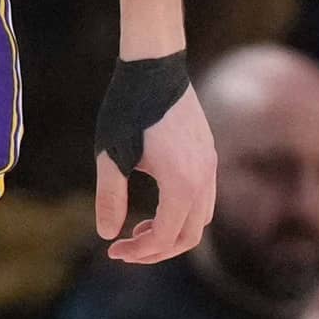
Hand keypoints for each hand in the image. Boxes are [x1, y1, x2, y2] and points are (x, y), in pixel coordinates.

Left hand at [99, 84, 215, 265]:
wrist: (155, 66)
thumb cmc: (127, 108)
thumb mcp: (110, 155)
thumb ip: (109, 197)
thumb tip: (108, 235)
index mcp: (181, 182)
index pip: (165, 237)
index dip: (138, 252)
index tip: (112, 251)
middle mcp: (203, 178)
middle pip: (189, 237)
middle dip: (156, 250)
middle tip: (126, 250)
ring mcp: (210, 166)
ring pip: (200, 220)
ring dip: (172, 233)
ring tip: (140, 228)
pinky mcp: (209, 156)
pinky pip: (204, 199)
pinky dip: (182, 213)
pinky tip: (157, 205)